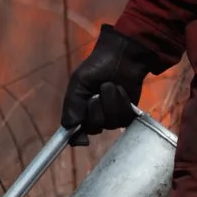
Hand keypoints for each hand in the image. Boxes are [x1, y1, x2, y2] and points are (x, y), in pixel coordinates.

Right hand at [59, 26, 159, 140]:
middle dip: (96, 108)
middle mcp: (94, 118)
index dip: (77, 137)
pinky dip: (122, 101)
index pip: (74, 134)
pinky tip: (121, 90)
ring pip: (110, 123)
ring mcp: (111, 118)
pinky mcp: (127, 114)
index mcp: (78, 112)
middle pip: (94, 128)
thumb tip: (69, 127)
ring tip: (110, 85)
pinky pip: (124, 118)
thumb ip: (72, 105)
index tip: (81, 139)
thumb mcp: (78, 82)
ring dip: (111, 101)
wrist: (120, 56)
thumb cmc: (96, 67)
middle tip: (97, 92)